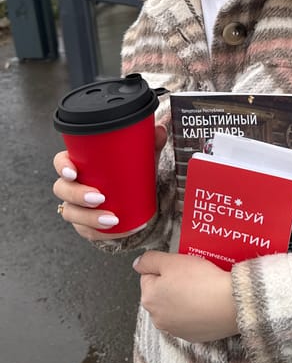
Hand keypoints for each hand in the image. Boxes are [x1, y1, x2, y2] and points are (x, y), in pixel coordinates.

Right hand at [53, 124, 167, 239]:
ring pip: (71, 213)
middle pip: (63, 190)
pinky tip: (117, 229)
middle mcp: (72, 185)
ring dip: (90, 218)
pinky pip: (86, 231)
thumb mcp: (139, 156)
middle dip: (78, 195)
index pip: (60, 162)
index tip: (73, 172)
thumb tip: (160, 130)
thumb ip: (150, 142)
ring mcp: (76, 206)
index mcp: (79, 163)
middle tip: (99, 197)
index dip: (62, 167)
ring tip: (112, 218)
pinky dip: (101, 232)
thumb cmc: (127, 171)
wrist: (134, 196)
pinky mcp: (84, 224)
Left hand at [133, 251, 238, 342]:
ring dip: (183, 298)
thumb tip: (137, 264)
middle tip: (192, 275)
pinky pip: (189, 318)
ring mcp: (174, 329)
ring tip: (201, 288)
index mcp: (149, 298)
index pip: (149, 275)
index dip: (166, 267)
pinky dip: (194, 310)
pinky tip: (206, 302)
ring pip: (174, 306)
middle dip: (173, 283)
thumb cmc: (201, 280)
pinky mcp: (191, 336)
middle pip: (161, 292)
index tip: (181, 266)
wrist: (230, 304)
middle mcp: (157, 317)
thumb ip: (150, 260)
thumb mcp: (173, 260)